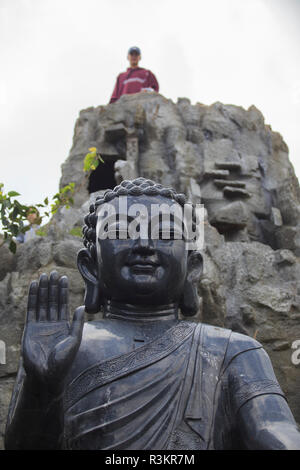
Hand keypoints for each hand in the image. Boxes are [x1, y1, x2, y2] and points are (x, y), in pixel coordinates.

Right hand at [22, 271, 84, 393]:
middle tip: (53, 272)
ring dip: (42, 289)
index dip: (63, 291)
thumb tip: (82, 306)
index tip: (63, 278)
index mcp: (64, 326)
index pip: (63, 304)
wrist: (46, 376)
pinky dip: (32, 298)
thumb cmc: (63, 362)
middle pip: (52, 301)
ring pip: (42, 303)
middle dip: (52, 287)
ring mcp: (40, 325)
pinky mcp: (29, 329)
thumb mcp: (74, 340)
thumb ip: (77, 323)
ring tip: (44, 276)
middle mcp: (52, 324)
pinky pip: (31, 310)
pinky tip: (33, 286)